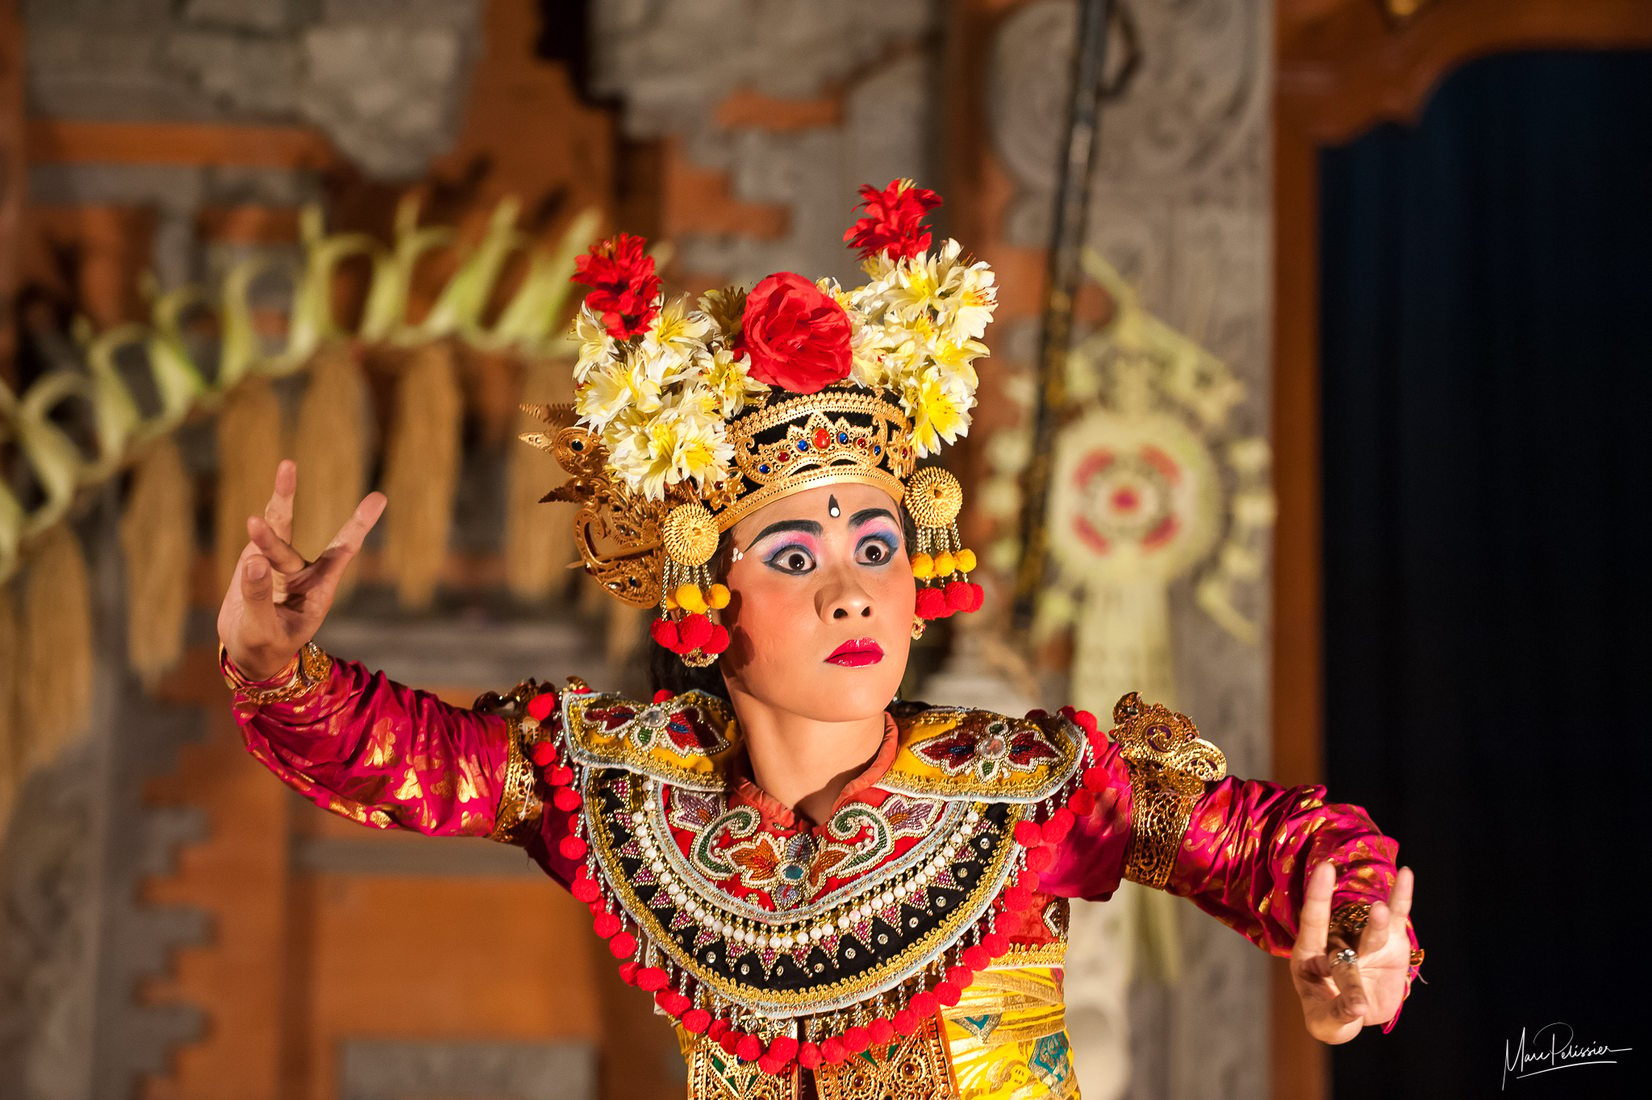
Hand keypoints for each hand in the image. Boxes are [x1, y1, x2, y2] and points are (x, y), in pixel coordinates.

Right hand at [216, 460, 385, 679]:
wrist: (249, 651)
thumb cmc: (264, 645)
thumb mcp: (262, 629)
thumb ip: (257, 596)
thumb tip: (252, 559)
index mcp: (318, 590)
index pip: (343, 552)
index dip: (358, 525)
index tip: (379, 497)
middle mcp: (302, 572)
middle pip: (288, 549)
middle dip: (270, 538)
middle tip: (252, 524)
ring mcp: (277, 564)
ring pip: (278, 531)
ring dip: (281, 501)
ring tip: (287, 468)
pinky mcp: (253, 561)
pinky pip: (259, 538)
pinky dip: (261, 526)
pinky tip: (258, 514)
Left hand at [1290, 861, 1415, 1043]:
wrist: (1354, 1013)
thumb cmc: (1330, 1015)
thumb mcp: (1327, 1024)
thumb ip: (1338, 1016)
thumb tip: (1358, 1009)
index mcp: (1309, 956)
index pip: (1312, 923)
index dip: (1317, 898)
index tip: (1324, 870)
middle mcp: (1336, 942)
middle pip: (1343, 946)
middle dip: (1347, 962)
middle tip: (1357, 980)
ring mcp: (1364, 941)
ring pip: (1371, 931)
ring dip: (1375, 923)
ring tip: (1379, 911)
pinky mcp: (1391, 944)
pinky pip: (1397, 919)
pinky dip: (1402, 897)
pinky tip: (1407, 875)